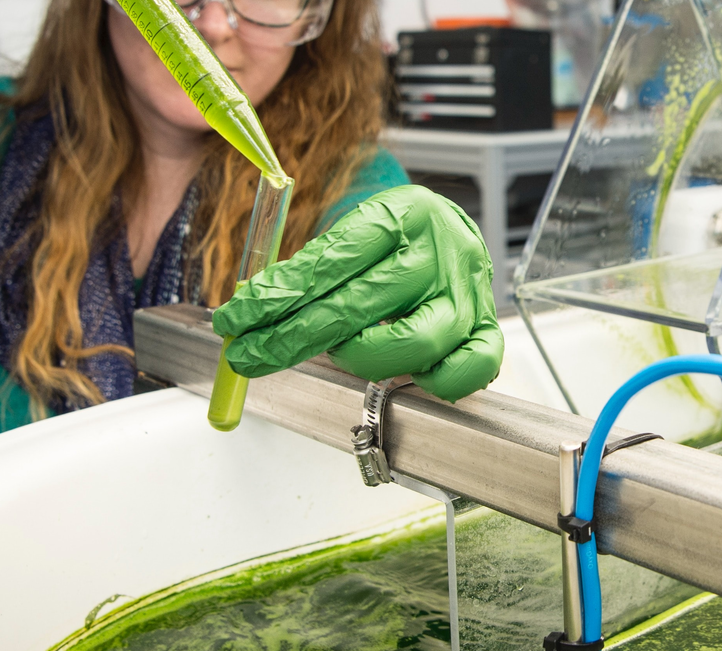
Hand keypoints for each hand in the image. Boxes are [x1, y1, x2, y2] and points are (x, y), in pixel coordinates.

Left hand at [212, 185, 503, 401]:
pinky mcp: (484, 329)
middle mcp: (440, 254)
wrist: (451, 232)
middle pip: (356, 306)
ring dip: (359, 357)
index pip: (328, 263)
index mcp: (402, 214)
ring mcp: (467, 295)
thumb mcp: (352, 232)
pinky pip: (464, 372)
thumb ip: (309, 269)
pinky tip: (398, 369)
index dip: (274, 298)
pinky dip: (429, 381)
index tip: (237, 320)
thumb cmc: (393, 238)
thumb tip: (251, 312)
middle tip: (250, 355)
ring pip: (412, 345)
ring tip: (339, 350)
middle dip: (290, 339)